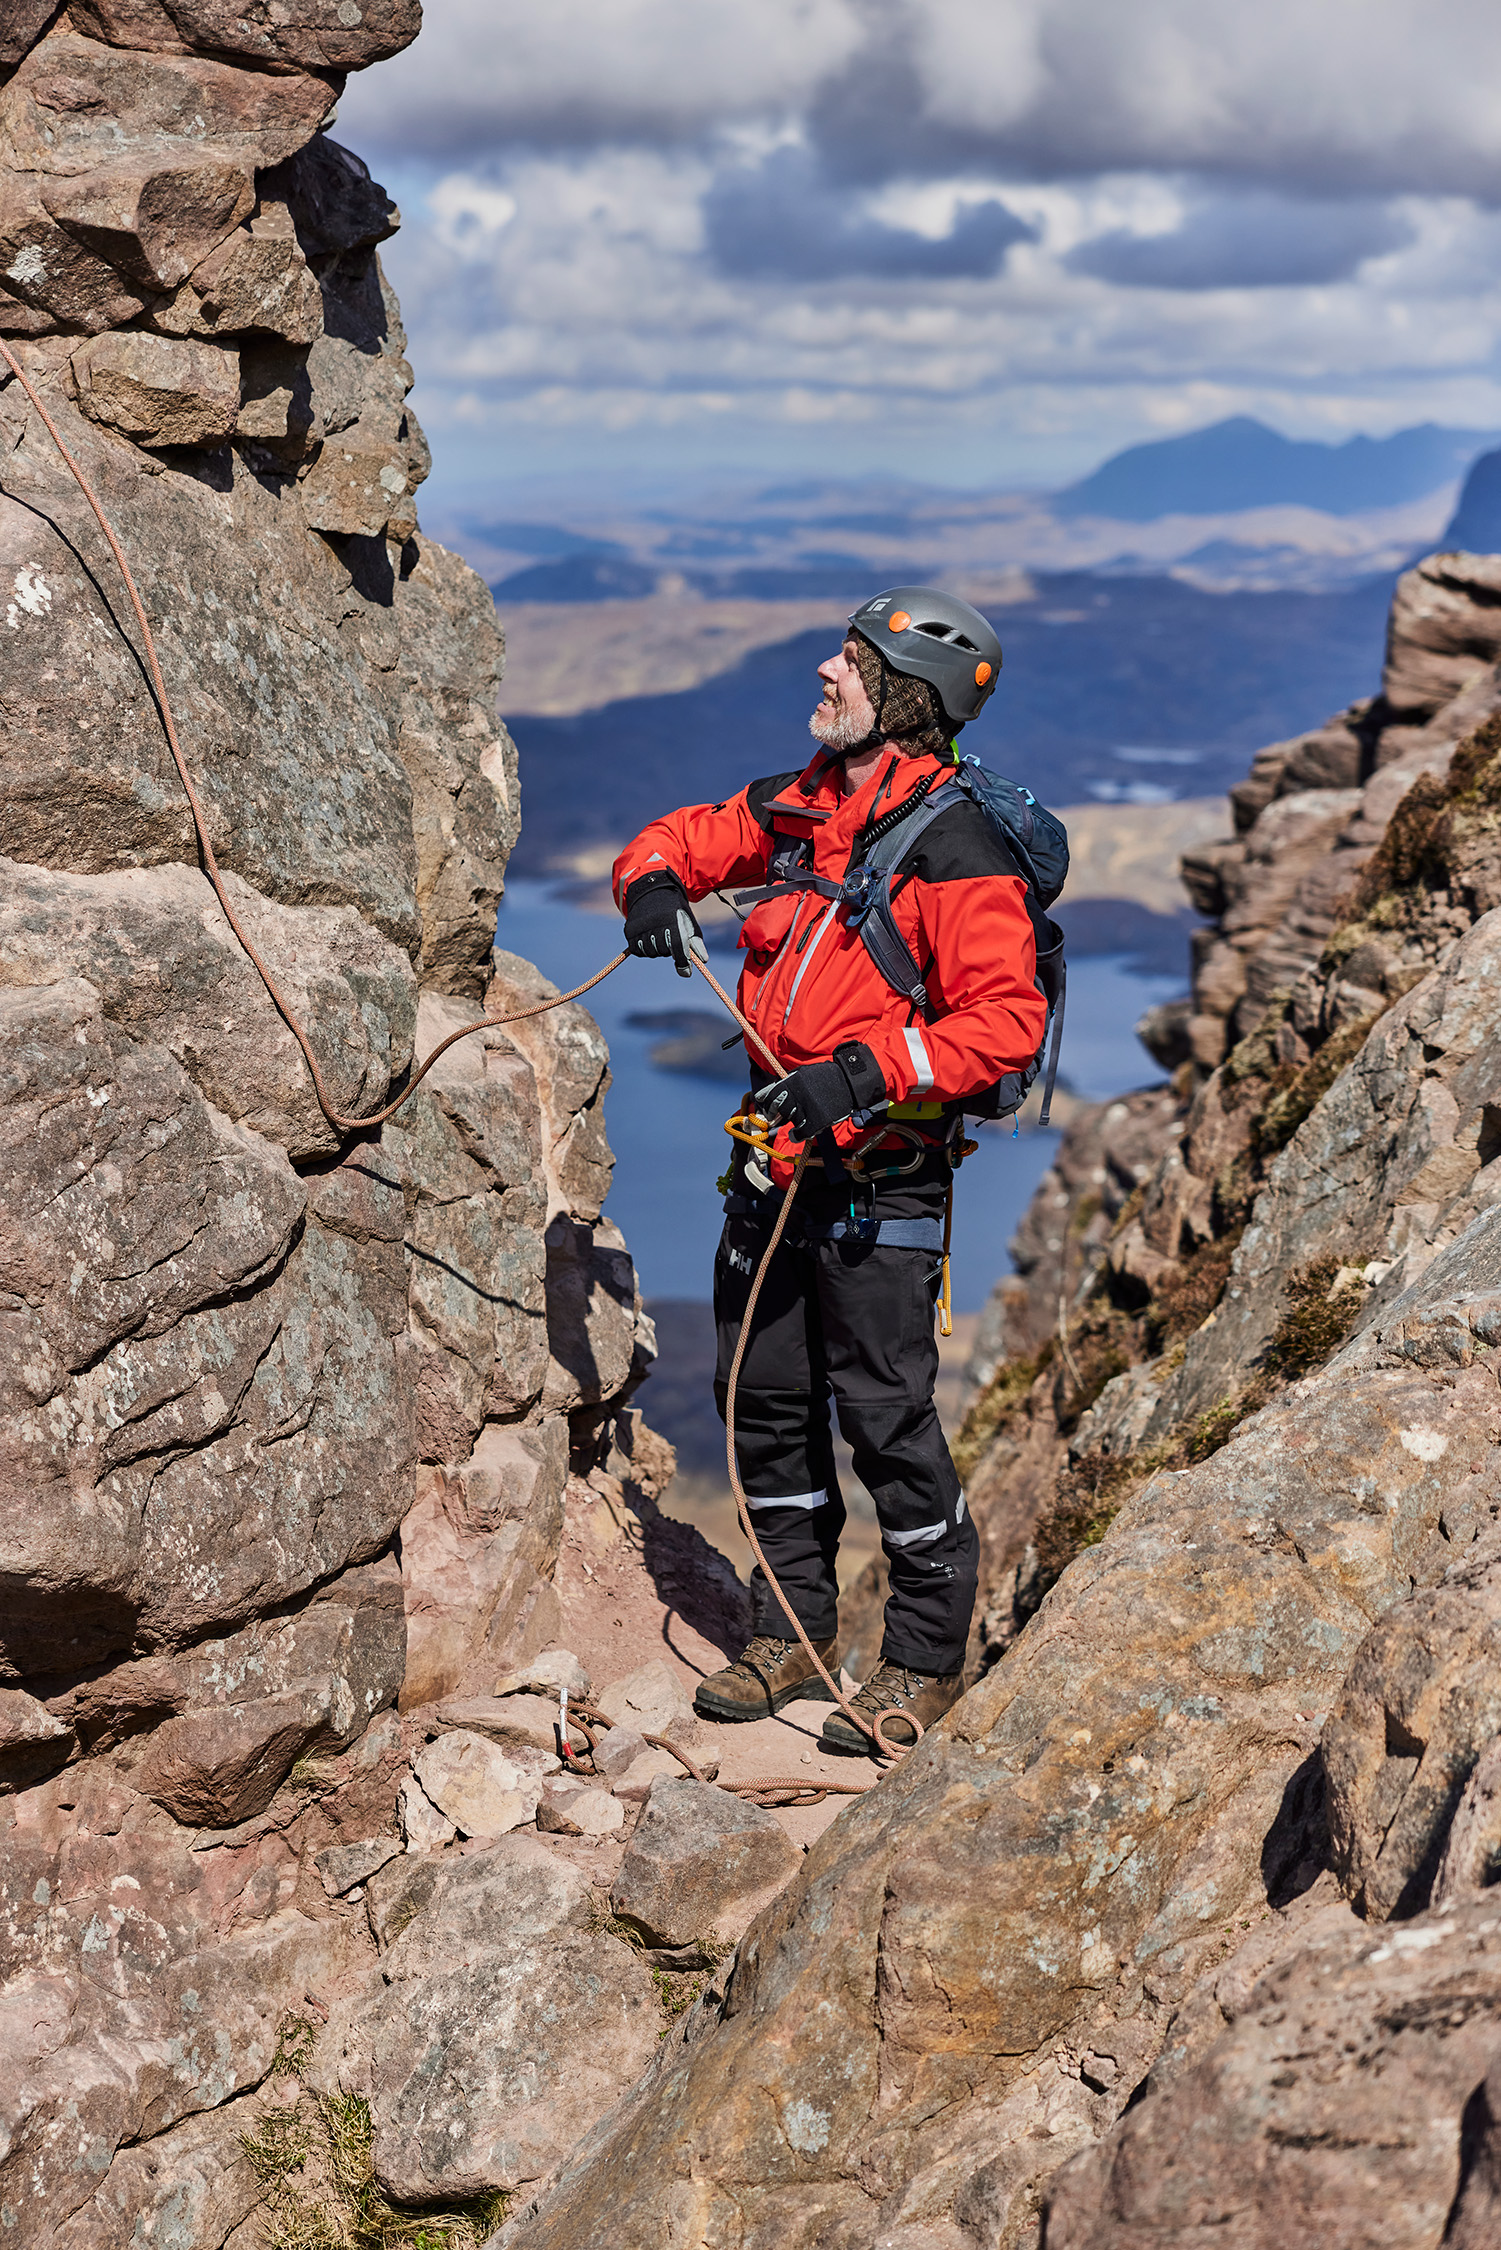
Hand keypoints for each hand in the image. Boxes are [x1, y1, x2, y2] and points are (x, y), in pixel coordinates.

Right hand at [623, 874, 704, 978]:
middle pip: (664, 951)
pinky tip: (648, 938)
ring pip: (650, 952)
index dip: (682, 961)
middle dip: (669, 950)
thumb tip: (703, 960)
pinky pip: (638, 951)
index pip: (677, 946)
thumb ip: (695, 942)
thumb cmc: (675, 910)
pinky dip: (644, 949)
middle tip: (669, 938)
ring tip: (659, 936)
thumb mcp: (688, 922)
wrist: (652, 891)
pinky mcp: (629, 931)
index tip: (685, 971)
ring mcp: (640, 927)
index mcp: (672, 919)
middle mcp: (655, 923)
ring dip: (656, 950)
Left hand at [760, 1042, 886, 1138]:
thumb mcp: (804, 1073)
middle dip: (773, 1113)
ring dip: (789, 1122)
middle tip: (773, 1117)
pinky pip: (801, 1133)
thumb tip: (773, 1091)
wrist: (849, 1083)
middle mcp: (797, 1094)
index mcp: (792, 1081)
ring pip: (790, 1119)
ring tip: (792, 1123)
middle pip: (777, 1108)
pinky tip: (796, 1135)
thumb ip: (789, 1082)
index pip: (770, 1094)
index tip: (764, 1104)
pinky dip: (796, 1136)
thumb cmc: (827, 1077)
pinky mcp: (817, 1120)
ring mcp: (807, 1108)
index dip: (765, 1101)